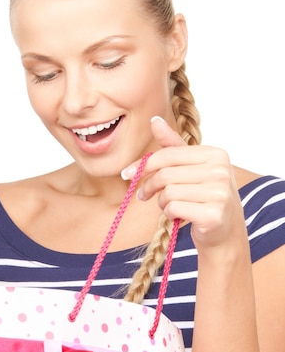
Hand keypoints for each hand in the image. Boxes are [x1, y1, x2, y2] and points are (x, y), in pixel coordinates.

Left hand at [122, 116, 244, 248]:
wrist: (225, 231)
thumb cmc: (204, 195)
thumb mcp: (191, 167)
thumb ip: (173, 145)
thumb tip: (155, 120)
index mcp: (215, 154)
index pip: (169, 154)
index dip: (144, 164)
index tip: (126, 174)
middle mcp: (221, 171)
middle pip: (166, 174)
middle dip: (149, 186)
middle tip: (143, 195)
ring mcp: (219, 193)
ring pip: (168, 193)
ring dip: (162, 203)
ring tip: (170, 207)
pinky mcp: (213, 214)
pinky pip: (174, 209)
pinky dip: (170, 214)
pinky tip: (179, 217)